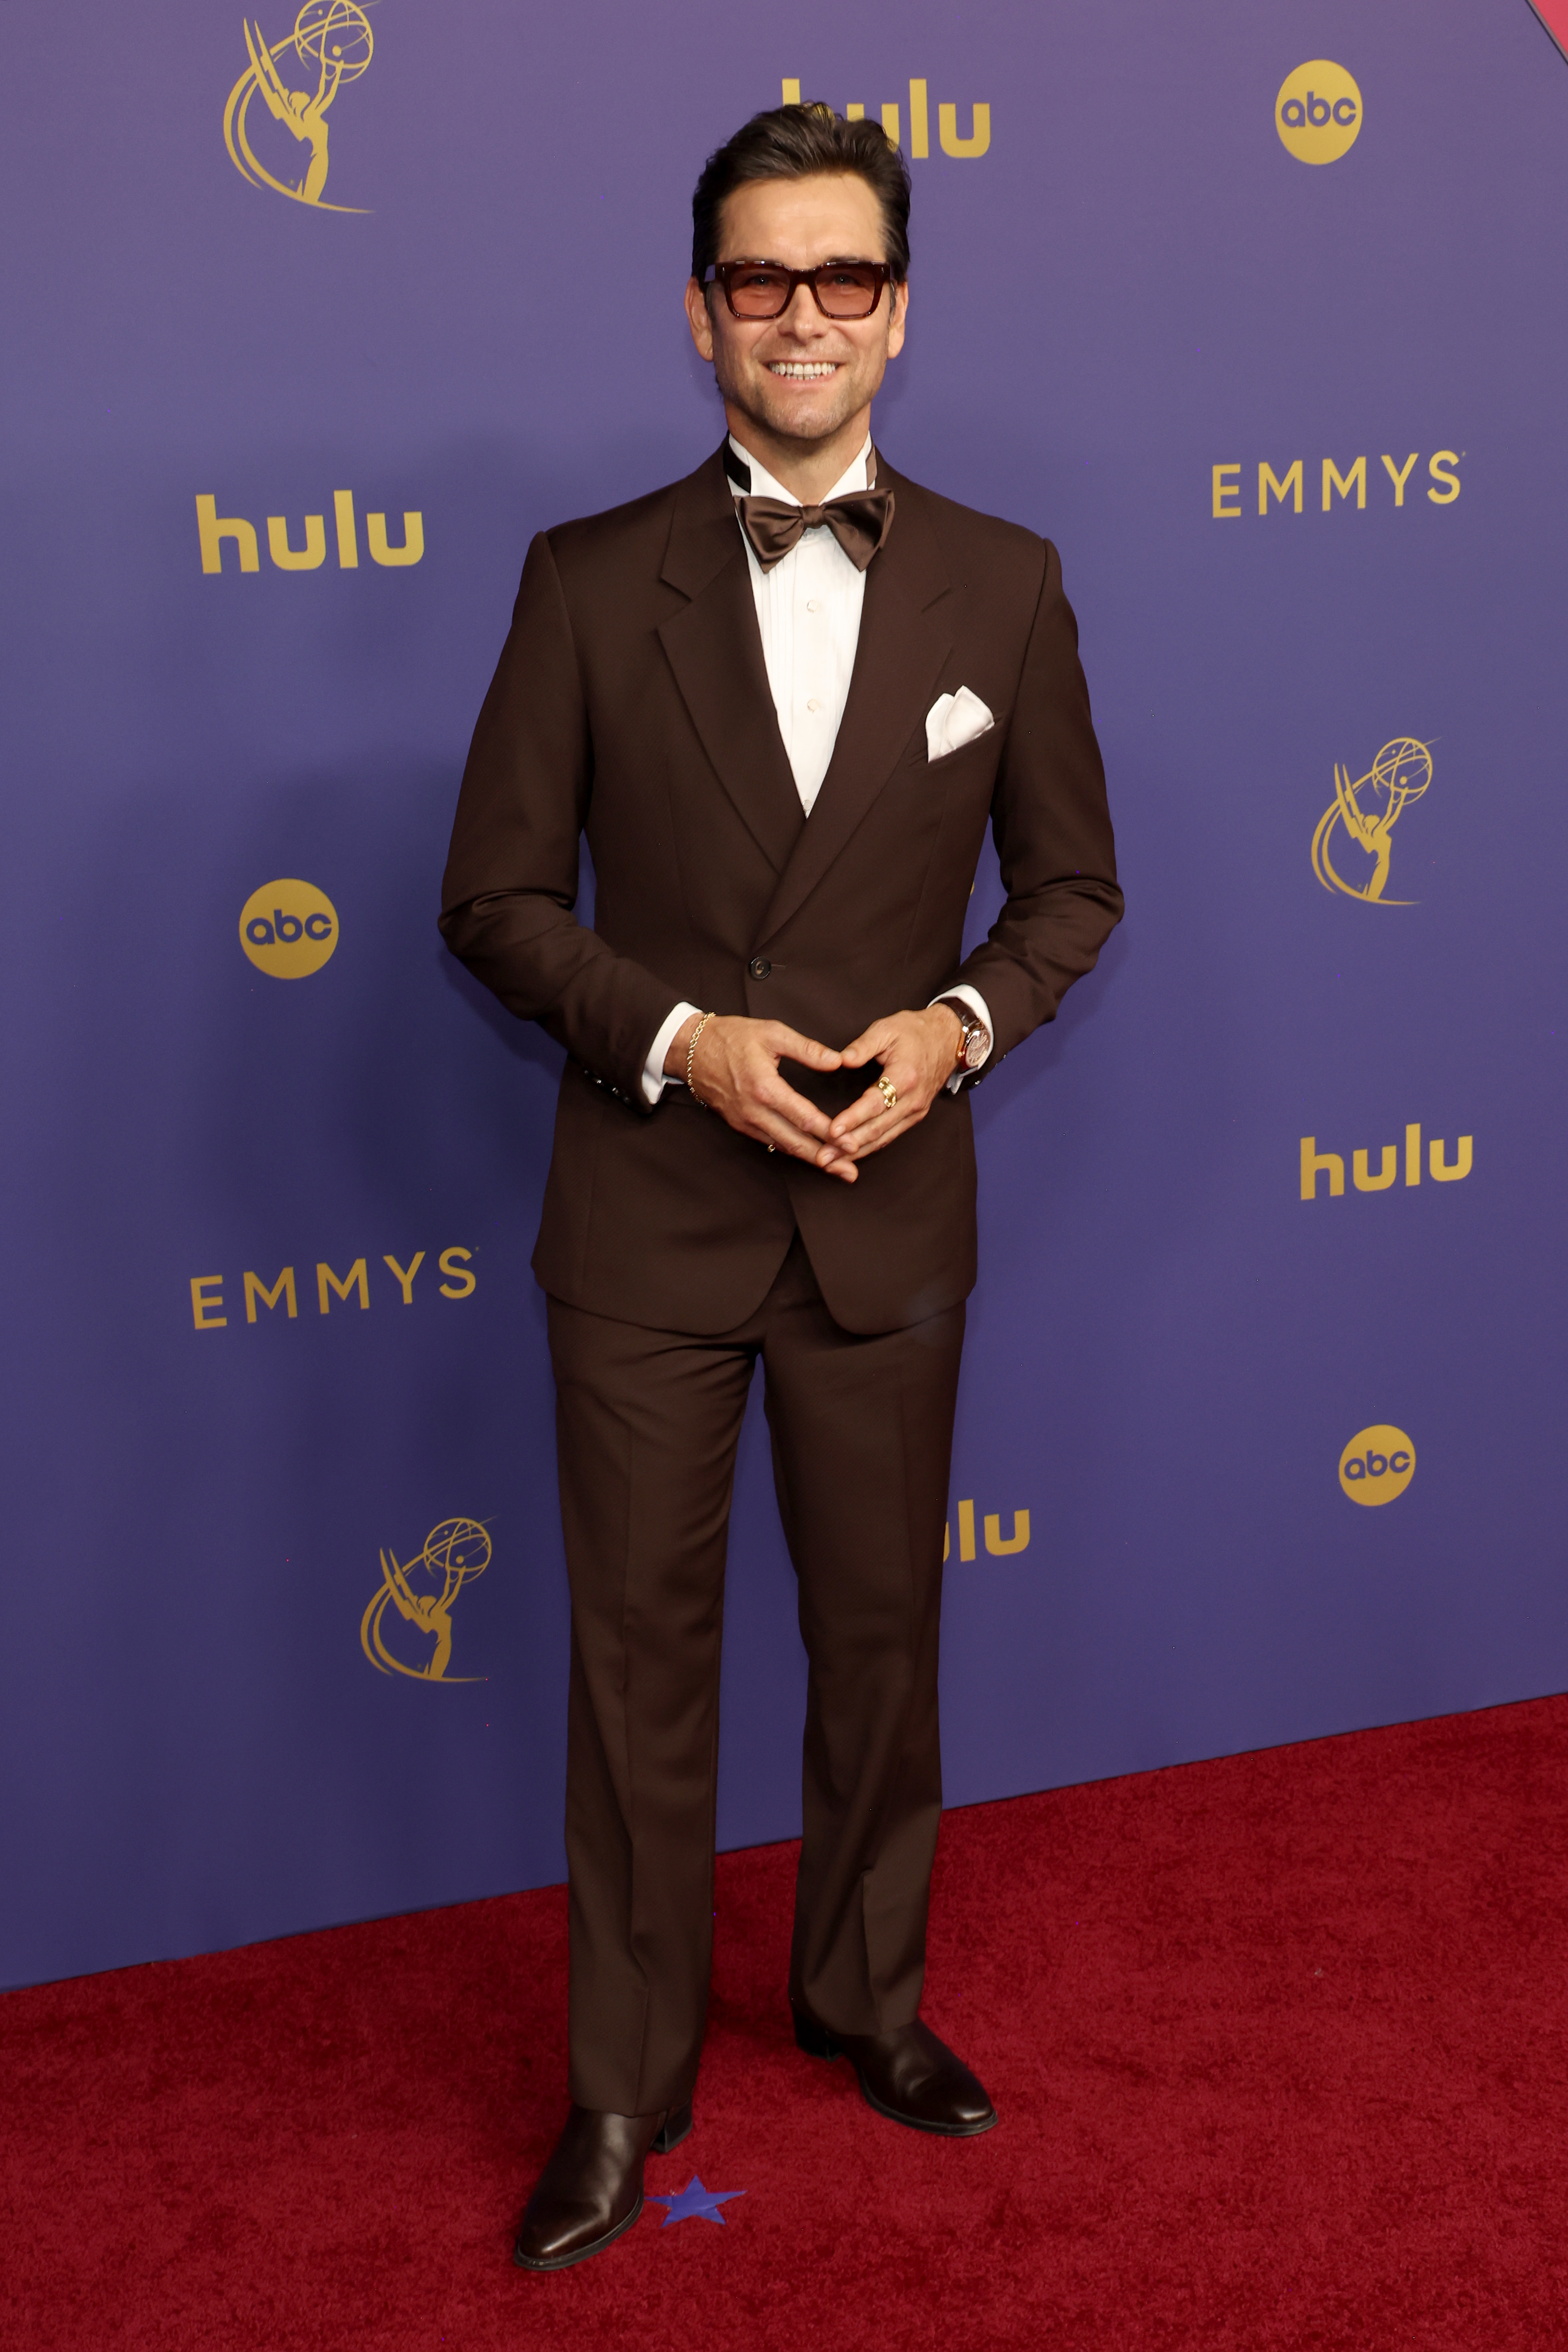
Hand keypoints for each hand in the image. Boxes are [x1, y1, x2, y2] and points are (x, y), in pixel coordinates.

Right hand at [670, 1014, 857, 1180]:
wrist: (691, 1050)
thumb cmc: (731, 1037)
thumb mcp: (772, 1033)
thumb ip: (807, 1049)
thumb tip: (838, 1061)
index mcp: (765, 1088)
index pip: (804, 1117)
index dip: (831, 1133)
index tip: (853, 1143)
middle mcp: (754, 1111)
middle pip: (796, 1142)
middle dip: (826, 1159)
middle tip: (851, 1172)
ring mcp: (745, 1122)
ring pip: (783, 1147)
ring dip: (811, 1159)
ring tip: (838, 1170)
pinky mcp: (740, 1125)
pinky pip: (771, 1142)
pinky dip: (792, 1151)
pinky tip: (810, 1156)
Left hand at [827, 1005, 961, 1160]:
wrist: (947, 1038)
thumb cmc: (914, 1032)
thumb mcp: (886, 1029)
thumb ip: (862, 1045)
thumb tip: (841, 1060)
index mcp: (905, 1076)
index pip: (875, 1103)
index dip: (853, 1119)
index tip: (832, 1130)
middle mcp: (913, 1100)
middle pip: (878, 1128)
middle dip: (849, 1145)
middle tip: (823, 1157)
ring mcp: (915, 1111)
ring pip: (883, 1138)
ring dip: (856, 1152)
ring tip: (831, 1162)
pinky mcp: (914, 1116)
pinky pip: (890, 1136)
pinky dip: (869, 1148)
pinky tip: (850, 1155)